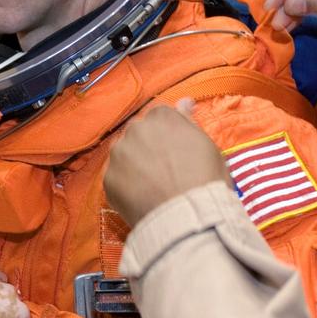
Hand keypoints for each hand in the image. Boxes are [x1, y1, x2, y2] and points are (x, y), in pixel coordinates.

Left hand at [105, 102, 227, 227]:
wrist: (187, 216)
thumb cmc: (205, 180)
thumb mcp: (208, 146)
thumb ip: (190, 121)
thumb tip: (184, 101)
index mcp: (162, 116)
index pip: (161, 117)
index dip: (169, 136)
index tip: (176, 152)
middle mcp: (135, 129)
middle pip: (139, 133)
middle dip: (149, 148)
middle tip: (165, 170)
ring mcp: (119, 154)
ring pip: (125, 154)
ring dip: (135, 165)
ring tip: (153, 186)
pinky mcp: (108, 178)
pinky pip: (117, 178)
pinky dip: (126, 186)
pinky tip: (142, 198)